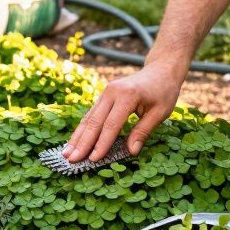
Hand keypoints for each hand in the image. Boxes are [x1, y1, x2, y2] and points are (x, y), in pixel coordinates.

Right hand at [62, 63, 184, 162]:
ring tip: (65, 153)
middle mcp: (112, 92)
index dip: (102, 143)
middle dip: (82, 143)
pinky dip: (82, 129)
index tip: (93, 159)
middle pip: (94, 121)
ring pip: (89, 117)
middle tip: (71, 160)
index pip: (111, 124)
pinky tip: (74, 141)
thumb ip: (143, 131)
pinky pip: (91, 114)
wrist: (160, 70)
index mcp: (127, 95)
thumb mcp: (160, 112)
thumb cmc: (163, 92)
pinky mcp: (104, 95)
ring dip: (77, 137)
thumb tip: (131, 151)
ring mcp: (106, 92)